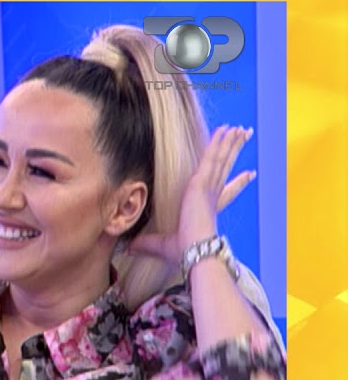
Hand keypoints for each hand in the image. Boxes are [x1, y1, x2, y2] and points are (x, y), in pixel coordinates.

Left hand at [129, 125, 255, 262]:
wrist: (194, 251)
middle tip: (244, 136)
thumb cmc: (182, 251)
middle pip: (225, 167)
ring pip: (221, 159)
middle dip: (234, 151)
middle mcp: (211, 196)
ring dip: (229, 142)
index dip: (238, 183)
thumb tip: (129, 248)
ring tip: (239, 128)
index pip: (225, 191)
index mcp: (206, 208)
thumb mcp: (161, 244)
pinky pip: (212, 157)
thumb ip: (146, 243)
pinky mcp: (202, 183)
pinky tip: (225, 130)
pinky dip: (219, 143)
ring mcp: (209, 188)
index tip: (250, 174)